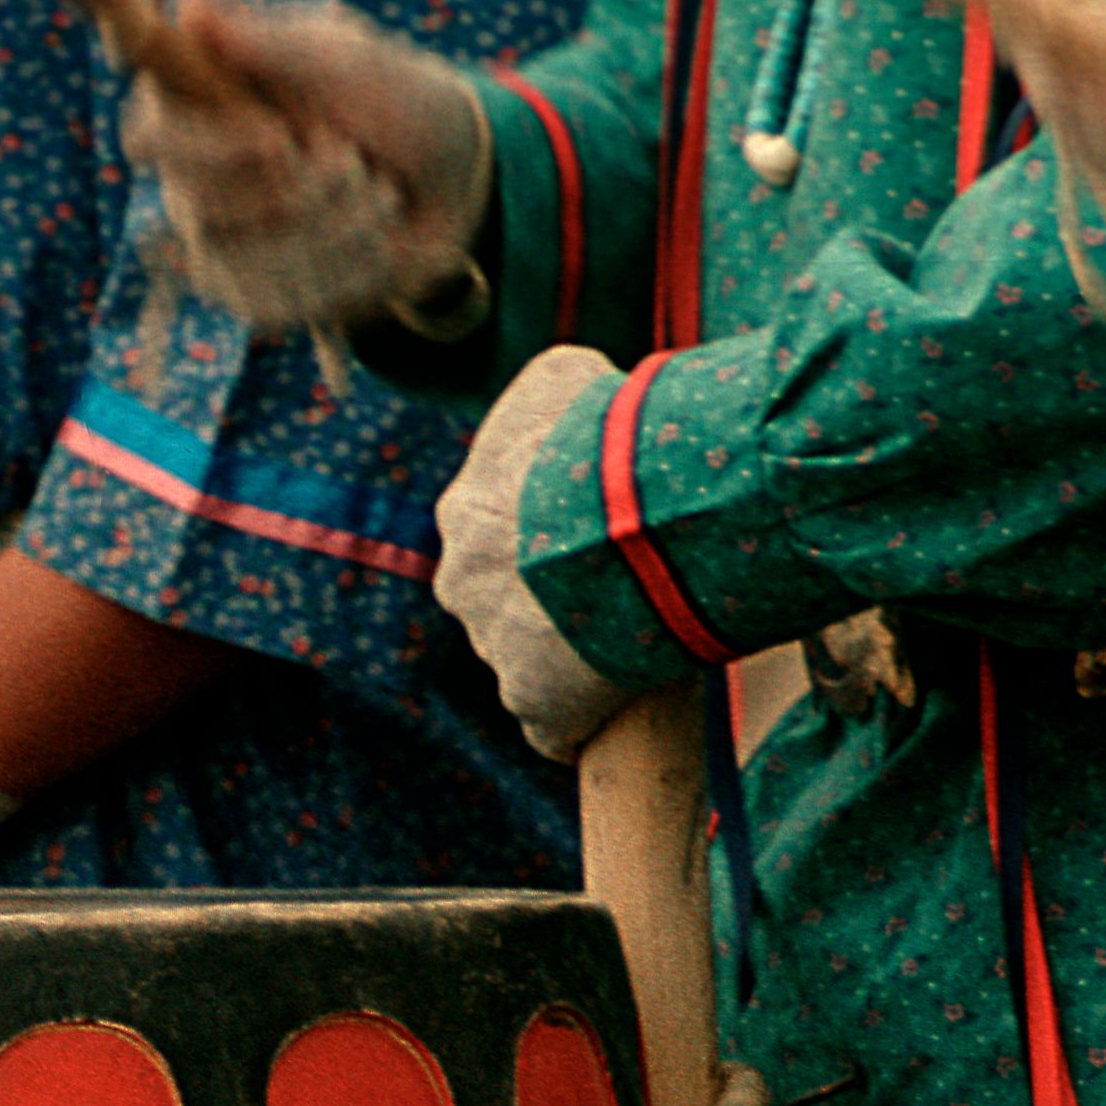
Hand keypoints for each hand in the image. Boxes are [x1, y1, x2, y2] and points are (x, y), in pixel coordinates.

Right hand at [123, 0, 493, 334]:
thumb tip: (186, 0)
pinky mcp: (258, 299)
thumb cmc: (392, 98)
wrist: (453, 178)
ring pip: (247, 264)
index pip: (144, 134)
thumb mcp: (343, 57)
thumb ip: (266, 41)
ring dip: (337, 228)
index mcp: (202, 110)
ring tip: (379, 194)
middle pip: (199, 210)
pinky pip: (279, 306)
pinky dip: (347, 272)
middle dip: (302, 187)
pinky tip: (379, 243)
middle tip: (352, 157)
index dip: (195, 144)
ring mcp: (223, 248)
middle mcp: (196, 181)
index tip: (272, 136)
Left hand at [434, 346, 636, 759]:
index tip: (606, 531)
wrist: (643, 506)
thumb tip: (569, 416)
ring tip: (644, 635)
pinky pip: (557, 725)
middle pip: (508, 599)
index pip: (505, 530)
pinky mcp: (535, 703)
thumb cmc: (612, 430)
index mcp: (464, 509)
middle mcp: (461, 580)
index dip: (558, 532)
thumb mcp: (567, 380)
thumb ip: (548, 406)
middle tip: (631, 584)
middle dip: (556, 597)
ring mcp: (493, 647)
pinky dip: (586, 720)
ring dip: (575, 654)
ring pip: (530, 660)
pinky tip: (627, 703)